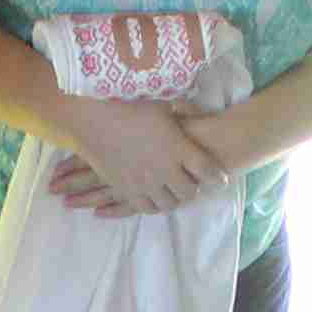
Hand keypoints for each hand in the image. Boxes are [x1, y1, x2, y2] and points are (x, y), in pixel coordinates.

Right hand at [64, 96, 227, 218]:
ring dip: (173, 199)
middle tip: (194, 183)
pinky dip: (153, 205)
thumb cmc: (128, 104)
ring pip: (168, 204)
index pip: (207, 170)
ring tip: (172, 191)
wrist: (92, 117)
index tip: (219, 178)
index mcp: (178, 147)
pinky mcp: (126, 189)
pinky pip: (145, 208)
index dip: (216, 177)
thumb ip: (184, 110)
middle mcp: (164, 169)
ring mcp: (144, 182)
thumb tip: (200, 112)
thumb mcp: (162, 103)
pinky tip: (153, 197)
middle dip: (194, 188)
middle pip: (189, 192)